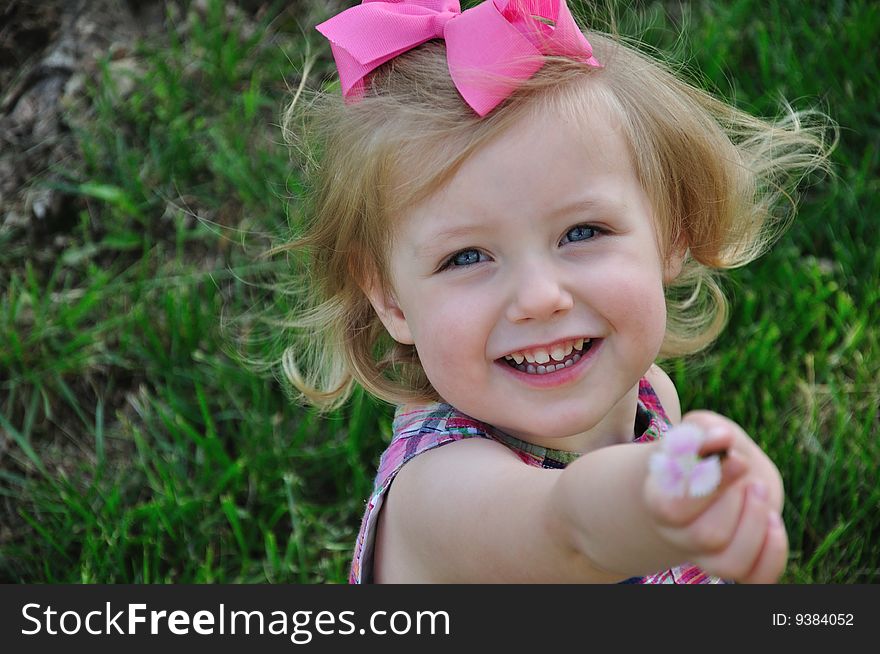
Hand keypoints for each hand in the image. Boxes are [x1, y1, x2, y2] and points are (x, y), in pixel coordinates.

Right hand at [643, 411, 786, 582]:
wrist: (712, 474)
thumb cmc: (701, 450)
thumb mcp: (699, 431)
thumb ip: (706, 430)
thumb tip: (720, 439)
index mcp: (657, 499)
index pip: (673, 508)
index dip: (710, 487)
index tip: (737, 458)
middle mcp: (676, 535)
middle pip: (707, 538)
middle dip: (737, 501)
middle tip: (745, 468)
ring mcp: (704, 555)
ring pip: (729, 564)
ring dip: (755, 524)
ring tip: (759, 490)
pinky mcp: (736, 565)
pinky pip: (755, 580)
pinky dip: (772, 553)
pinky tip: (773, 520)